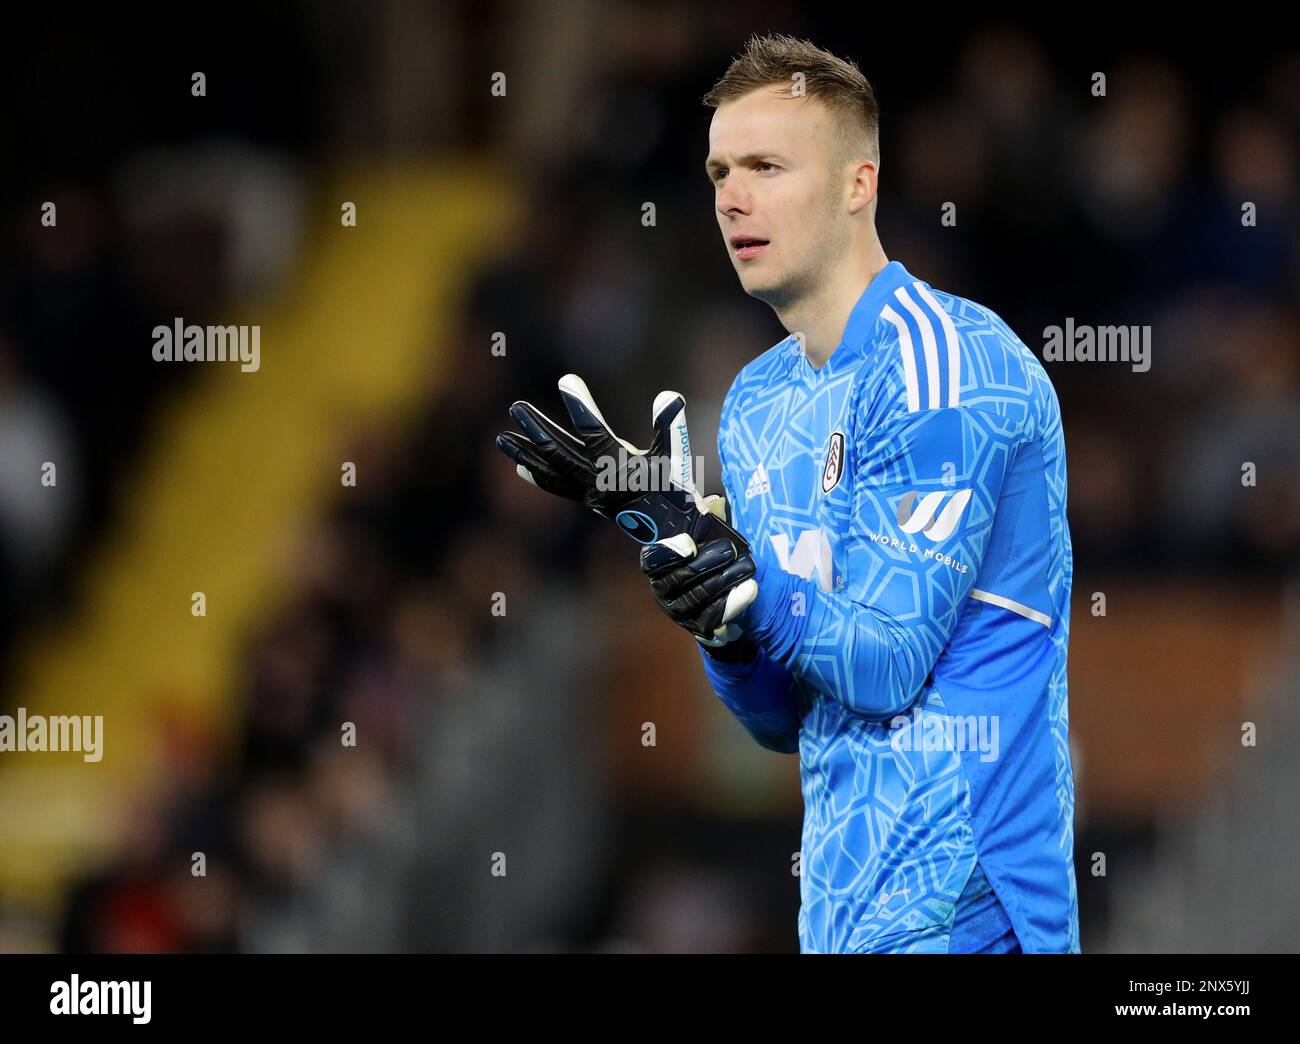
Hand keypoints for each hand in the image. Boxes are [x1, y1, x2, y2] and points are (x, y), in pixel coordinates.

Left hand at [495, 374, 745, 550]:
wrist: (669, 530)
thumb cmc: (674, 490)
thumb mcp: (676, 458)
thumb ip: (670, 426)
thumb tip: (669, 395)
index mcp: (620, 468)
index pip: (595, 433)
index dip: (580, 406)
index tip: (565, 381)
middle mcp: (598, 482)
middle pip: (560, 452)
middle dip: (536, 429)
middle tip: (516, 407)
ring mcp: (588, 492)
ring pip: (551, 470)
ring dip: (525, 453)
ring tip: (501, 437)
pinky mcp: (586, 499)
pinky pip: (556, 486)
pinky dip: (537, 474)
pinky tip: (519, 464)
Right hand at [639, 494, 757, 646]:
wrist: (724, 602)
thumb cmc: (711, 563)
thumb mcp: (708, 541)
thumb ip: (707, 522)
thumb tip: (714, 503)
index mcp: (659, 567)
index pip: (652, 560)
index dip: (667, 552)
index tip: (690, 542)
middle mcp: (664, 591)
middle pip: (681, 577)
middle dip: (708, 562)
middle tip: (730, 549)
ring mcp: (680, 612)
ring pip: (698, 598)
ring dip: (725, 581)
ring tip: (748, 567)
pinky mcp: (698, 628)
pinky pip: (713, 618)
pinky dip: (733, 604)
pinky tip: (750, 590)